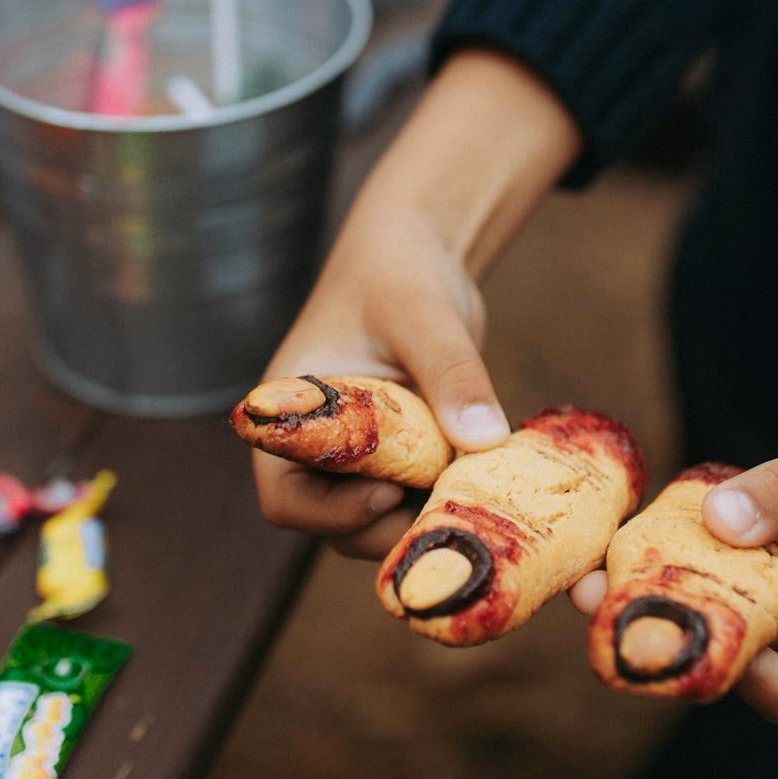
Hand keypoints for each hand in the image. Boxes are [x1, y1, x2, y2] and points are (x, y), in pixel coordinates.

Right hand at [251, 49, 580, 556]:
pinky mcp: (402, 458)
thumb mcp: (425, 316)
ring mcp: (361, 456)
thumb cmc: (400, 270)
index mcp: (291, 415)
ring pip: (382, 522)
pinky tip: (490, 481)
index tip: (391, 492)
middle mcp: (318, 445)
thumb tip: (486, 439)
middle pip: (337, 526)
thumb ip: (452, 373)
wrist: (420, 251)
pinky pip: (417, 499)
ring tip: (478, 489)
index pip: (286, 499)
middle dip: (392, 527)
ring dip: (426, 516)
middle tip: (453, 505)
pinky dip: (449, 498)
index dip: (333, 513)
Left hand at [569, 279, 777, 722]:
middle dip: (668, 634)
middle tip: (590, 597)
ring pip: (722, 607)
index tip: (672, 626)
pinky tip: (635, 523)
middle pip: (740, 656)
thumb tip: (716, 520)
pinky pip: (722, 559)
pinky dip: (681, 547)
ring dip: (660, 591)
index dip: (731, 676)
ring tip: (589, 566)